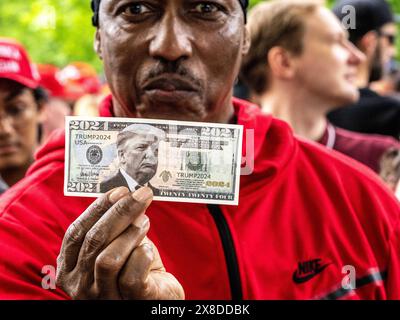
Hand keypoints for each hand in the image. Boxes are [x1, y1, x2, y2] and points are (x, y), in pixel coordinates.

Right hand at [56, 186, 184, 299]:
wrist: (155, 299)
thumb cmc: (135, 270)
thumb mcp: (119, 246)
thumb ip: (117, 226)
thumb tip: (127, 195)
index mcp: (70, 268)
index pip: (76, 232)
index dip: (97, 208)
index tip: (119, 191)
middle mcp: (80, 286)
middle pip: (93, 241)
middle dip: (119, 212)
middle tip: (141, 195)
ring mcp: (102, 297)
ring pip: (107, 260)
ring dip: (130, 234)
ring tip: (145, 221)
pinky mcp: (129, 302)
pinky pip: (131, 277)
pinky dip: (142, 257)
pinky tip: (148, 250)